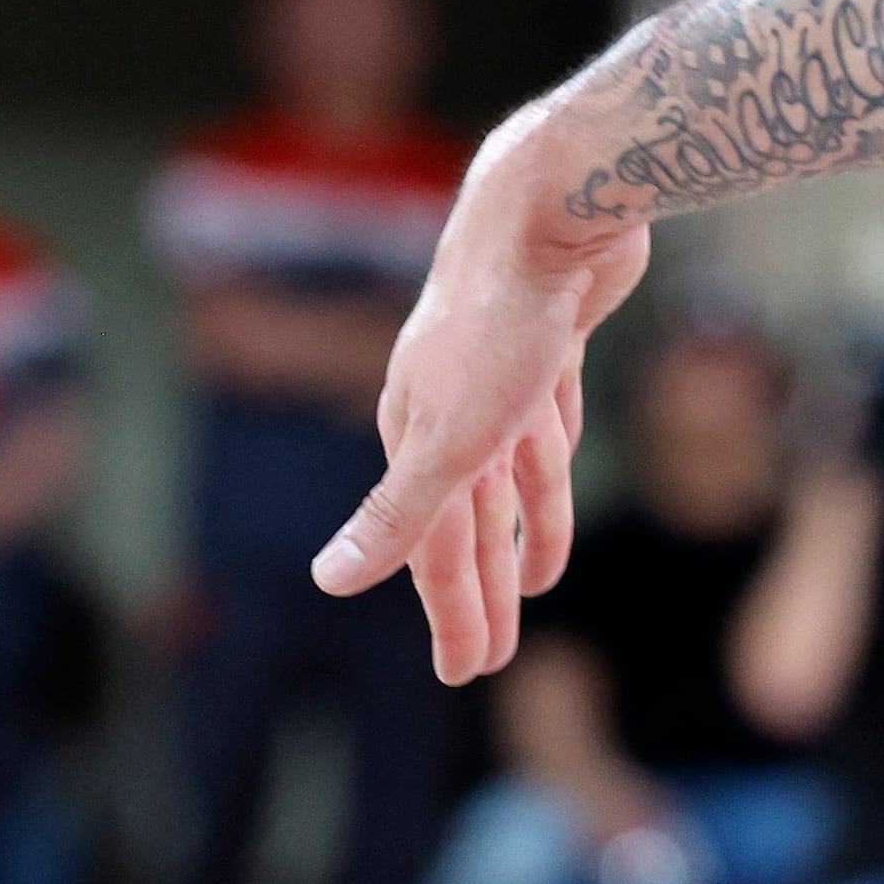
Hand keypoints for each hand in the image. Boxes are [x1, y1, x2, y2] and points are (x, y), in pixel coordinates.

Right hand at [309, 111, 634, 678]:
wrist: (551, 208)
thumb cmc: (500, 322)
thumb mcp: (451, 436)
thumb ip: (396, 513)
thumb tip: (327, 580)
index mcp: (417, 434)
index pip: (430, 547)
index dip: (449, 614)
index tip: (467, 675)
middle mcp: (448, 411)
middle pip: (466, 524)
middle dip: (477, 593)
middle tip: (490, 662)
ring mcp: (497, 380)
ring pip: (507, 483)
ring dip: (517, 542)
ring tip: (530, 597)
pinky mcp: (546, 348)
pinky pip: (543, 434)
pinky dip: (548, 480)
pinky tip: (556, 501)